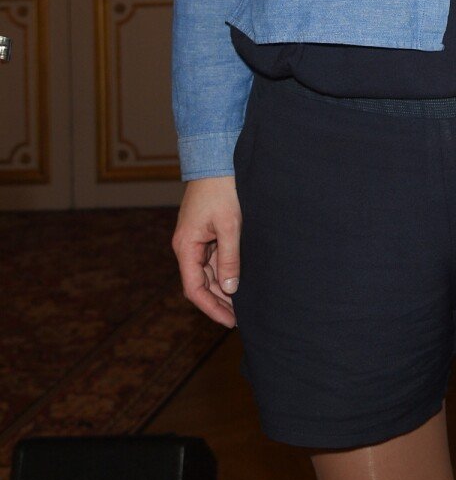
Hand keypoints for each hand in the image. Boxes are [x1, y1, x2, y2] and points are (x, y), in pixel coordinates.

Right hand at [173, 175, 241, 327]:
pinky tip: (240, 280)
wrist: (216, 158)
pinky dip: (225, 271)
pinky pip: (214, 259)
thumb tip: (230, 288)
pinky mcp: (206, 232)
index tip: (230, 321)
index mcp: (186, 246)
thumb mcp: (229, 225)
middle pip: (201, 283)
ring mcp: (196, 239)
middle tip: (242, 317)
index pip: (194, 288)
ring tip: (244, 304)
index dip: (211, 308)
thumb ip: (229, 258)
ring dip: (223, 287)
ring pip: (208, 272)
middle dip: (219, 301)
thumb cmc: (222, 188)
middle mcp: (187, 246)